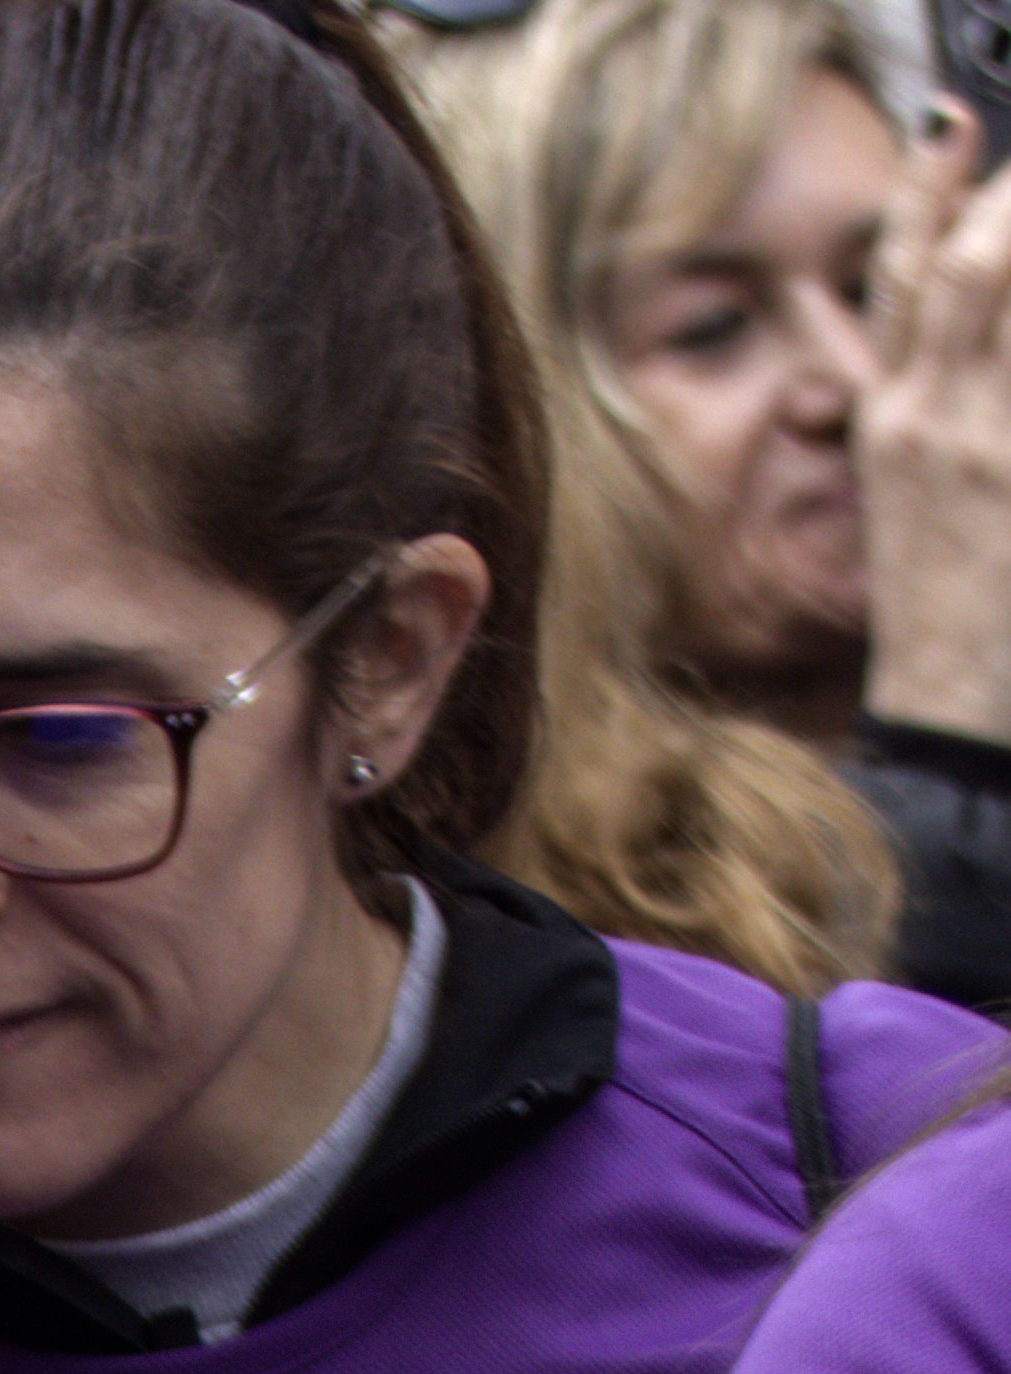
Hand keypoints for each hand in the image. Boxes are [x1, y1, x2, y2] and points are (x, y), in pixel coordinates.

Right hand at [867, 101, 1010, 746]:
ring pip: (1005, 287)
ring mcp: (991, 442)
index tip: (958, 128)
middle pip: (969, 259)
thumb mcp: (907, 507)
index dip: (928, 191)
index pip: (897, 279)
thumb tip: (953, 364)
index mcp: (891, 427)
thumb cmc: (945, 620)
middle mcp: (934, 421)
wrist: (956, 727)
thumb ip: (928, 422)